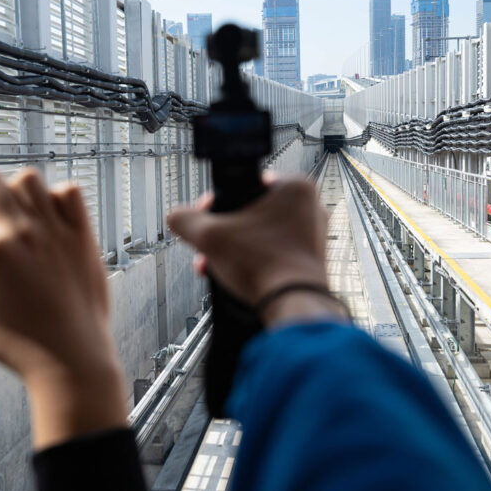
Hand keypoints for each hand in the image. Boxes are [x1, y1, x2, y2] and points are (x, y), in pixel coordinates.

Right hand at [0, 169, 125, 446]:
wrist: (71, 359)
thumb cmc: (20, 348)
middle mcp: (22, 234)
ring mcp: (56, 231)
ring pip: (28, 179)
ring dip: (13, 190)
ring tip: (11, 212)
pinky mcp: (82, 236)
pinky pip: (69, 192)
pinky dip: (56, 197)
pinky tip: (48, 217)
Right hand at [167, 174, 341, 325]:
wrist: (293, 306)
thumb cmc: (266, 266)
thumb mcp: (210, 236)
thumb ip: (186, 220)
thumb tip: (176, 217)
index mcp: (295, 188)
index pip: (245, 184)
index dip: (218, 201)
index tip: (208, 216)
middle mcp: (311, 208)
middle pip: (252, 213)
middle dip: (225, 232)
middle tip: (213, 244)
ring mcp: (313, 235)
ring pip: (262, 235)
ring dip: (236, 249)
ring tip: (220, 265)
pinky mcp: (311, 260)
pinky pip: (275, 253)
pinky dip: (255, 262)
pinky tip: (237, 276)